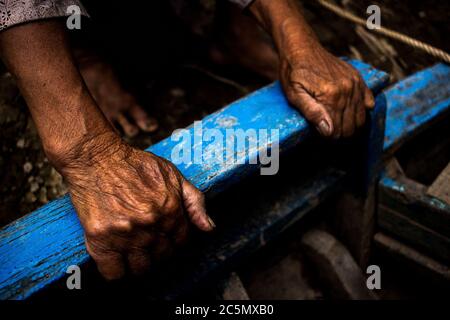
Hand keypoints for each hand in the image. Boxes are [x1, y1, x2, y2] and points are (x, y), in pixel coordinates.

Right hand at [60, 137, 214, 279]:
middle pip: (162, 257)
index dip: (173, 240)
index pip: (181, 242)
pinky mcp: (101, 238)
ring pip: (141, 269)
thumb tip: (209, 228)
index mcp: (171, 209)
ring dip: (138, 264)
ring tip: (131, 252)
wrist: (96, 158)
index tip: (162, 236)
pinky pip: (113, 272)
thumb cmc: (135, 164)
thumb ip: (194, 201)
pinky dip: (114, 271)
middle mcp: (151, 224)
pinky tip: (114, 260)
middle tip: (146, 241)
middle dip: (157, 251)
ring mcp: (126, 232)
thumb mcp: (172, 174)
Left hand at [279, 44, 374, 137]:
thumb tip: (328, 131)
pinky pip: (368, 102)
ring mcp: (355, 83)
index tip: (320, 134)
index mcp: (331, 96)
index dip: (328, 137)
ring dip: (350, 125)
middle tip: (327, 131)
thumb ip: (311, 112)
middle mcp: (347, 90)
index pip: (337, 131)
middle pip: (351, 127)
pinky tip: (348, 112)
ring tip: (336, 124)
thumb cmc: (293, 71)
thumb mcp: (294, 94)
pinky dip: (361, 111)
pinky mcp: (358, 78)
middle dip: (340, 134)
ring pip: (361, 117)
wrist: (301, 47)